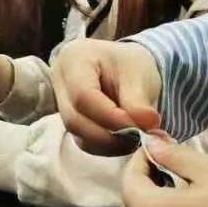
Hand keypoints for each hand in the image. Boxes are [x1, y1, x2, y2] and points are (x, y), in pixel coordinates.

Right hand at [52, 39, 161, 154]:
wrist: (125, 67)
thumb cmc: (129, 64)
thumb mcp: (138, 74)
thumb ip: (139, 102)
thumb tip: (148, 125)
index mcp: (73, 60)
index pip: (83, 96)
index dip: (111, 117)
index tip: (139, 127)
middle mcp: (60, 83)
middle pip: (75, 120)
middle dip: (110, 135)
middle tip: (140, 137)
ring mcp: (62, 106)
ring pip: (79, 136)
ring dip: (110, 144)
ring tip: (137, 138)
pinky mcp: (71, 124)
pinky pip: (85, 142)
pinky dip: (108, 147)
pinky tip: (127, 140)